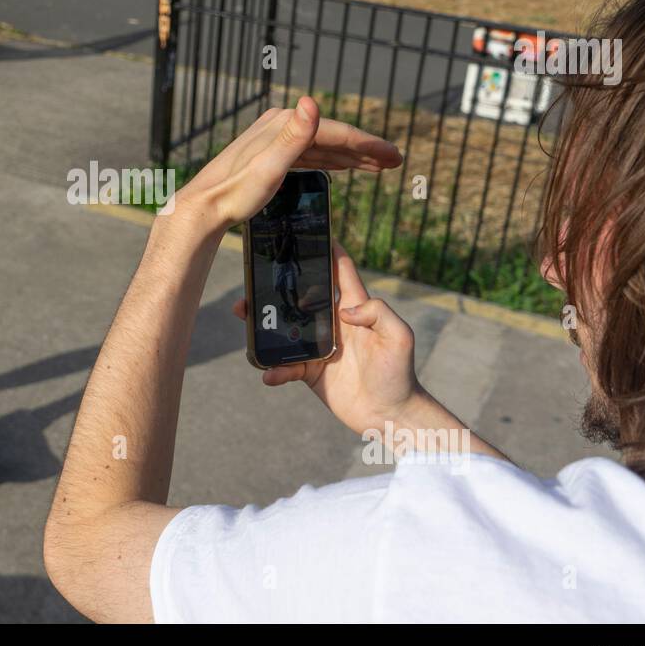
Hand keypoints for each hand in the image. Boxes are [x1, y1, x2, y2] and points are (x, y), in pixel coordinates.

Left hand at [175, 98, 401, 232]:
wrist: (204, 207)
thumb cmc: (234, 192)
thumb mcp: (269, 167)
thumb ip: (293, 136)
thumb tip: (310, 101)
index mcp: (285, 124)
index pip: (337, 132)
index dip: (368, 144)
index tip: (393, 157)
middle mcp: (281, 125)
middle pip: (333, 137)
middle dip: (366, 150)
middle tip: (395, 162)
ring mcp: (276, 140)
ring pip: (323, 147)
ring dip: (351, 156)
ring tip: (377, 167)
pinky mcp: (271, 155)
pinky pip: (311, 156)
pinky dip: (331, 161)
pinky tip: (342, 167)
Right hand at [233, 239, 424, 435]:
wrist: (390, 415)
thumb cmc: (400, 373)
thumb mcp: (399, 336)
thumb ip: (378, 313)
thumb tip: (342, 309)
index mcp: (355, 308)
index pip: (340, 271)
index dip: (328, 249)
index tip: (310, 230)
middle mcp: (333, 323)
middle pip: (300, 295)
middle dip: (277, 284)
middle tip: (255, 277)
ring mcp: (319, 347)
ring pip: (284, 327)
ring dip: (262, 322)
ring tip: (244, 316)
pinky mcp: (310, 371)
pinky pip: (285, 366)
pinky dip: (275, 369)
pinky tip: (269, 373)